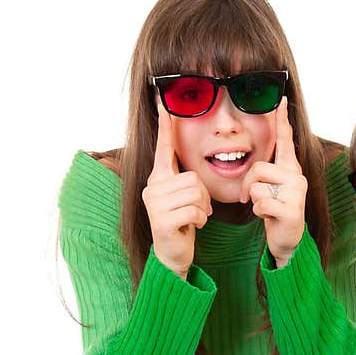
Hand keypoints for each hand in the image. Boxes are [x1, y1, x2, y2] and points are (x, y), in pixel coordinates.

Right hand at [142, 101, 212, 278]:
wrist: (173, 254)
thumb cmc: (183, 223)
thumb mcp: (185, 198)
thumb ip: (187, 180)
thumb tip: (197, 164)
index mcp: (159, 178)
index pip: (163, 147)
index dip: (165, 125)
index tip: (163, 100)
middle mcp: (152, 187)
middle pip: (193, 178)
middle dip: (203, 196)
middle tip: (195, 210)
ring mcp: (154, 204)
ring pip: (196, 194)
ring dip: (203, 209)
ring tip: (192, 218)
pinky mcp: (162, 220)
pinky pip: (195, 211)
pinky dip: (201, 220)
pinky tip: (192, 227)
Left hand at [239, 97, 306, 267]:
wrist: (287, 240)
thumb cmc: (274, 211)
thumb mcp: (267, 188)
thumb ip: (262, 174)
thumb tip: (250, 164)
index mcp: (290, 168)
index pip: (285, 140)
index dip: (281, 120)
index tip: (280, 99)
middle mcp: (296, 176)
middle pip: (258, 167)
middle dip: (247, 185)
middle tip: (250, 198)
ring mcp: (297, 193)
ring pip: (257, 187)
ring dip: (254, 201)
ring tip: (265, 208)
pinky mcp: (293, 210)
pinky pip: (262, 204)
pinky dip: (259, 213)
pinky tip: (270, 217)